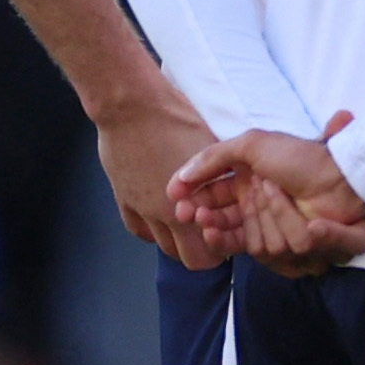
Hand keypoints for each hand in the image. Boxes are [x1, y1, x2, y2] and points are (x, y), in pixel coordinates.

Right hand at [94, 91, 221, 267]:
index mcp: (199, 205)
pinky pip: (138, 230)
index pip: (213, 252)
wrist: (132, 107)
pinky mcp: (123, 199)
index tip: (230, 235)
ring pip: (163, 246)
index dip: (224, 248)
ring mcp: (143, 210)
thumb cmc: (178, 121)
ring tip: (187, 225)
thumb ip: (226, 175)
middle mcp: (169, 215)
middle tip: (211, 234)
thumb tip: (241, 187)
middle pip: (190, 257)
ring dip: (176, 240)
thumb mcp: (218, 148)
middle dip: (202, 250)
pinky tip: (159, 222)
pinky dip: (151, 231)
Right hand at [172, 115, 364, 277]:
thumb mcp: (251, 144)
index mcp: (247, 189)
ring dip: (266, 213)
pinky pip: (284, 251)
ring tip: (274, 190)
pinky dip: (294, 230)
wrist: (342, 172)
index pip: (212, 207)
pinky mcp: (301, 246)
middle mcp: (260, 212)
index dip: (195, 209)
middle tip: (201, 215)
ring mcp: (280, 230)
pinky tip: (298, 222)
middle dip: (215, 220)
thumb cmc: (300, 156)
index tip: (179, 206)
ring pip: (258, 242)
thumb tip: (179, 178)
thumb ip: (212, 158)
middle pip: (227, 229)